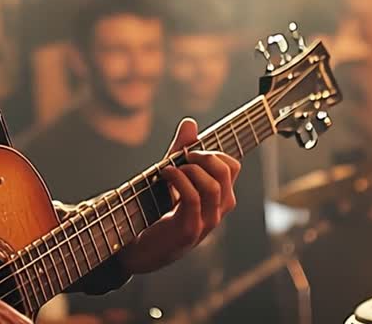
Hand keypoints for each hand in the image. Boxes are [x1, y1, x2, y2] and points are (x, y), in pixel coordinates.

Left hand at [117, 118, 240, 274]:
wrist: (139, 248)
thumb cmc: (157, 212)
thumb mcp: (172, 177)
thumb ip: (181, 151)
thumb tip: (190, 122)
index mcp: (219, 198)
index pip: (233, 166)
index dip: (214, 152)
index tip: (191, 151)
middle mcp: (218, 211)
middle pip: (227, 171)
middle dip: (204, 155)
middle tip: (184, 155)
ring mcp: (206, 223)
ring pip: (213, 185)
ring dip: (190, 169)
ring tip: (171, 168)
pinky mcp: (189, 231)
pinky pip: (193, 198)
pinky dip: (179, 180)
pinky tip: (165, 174)